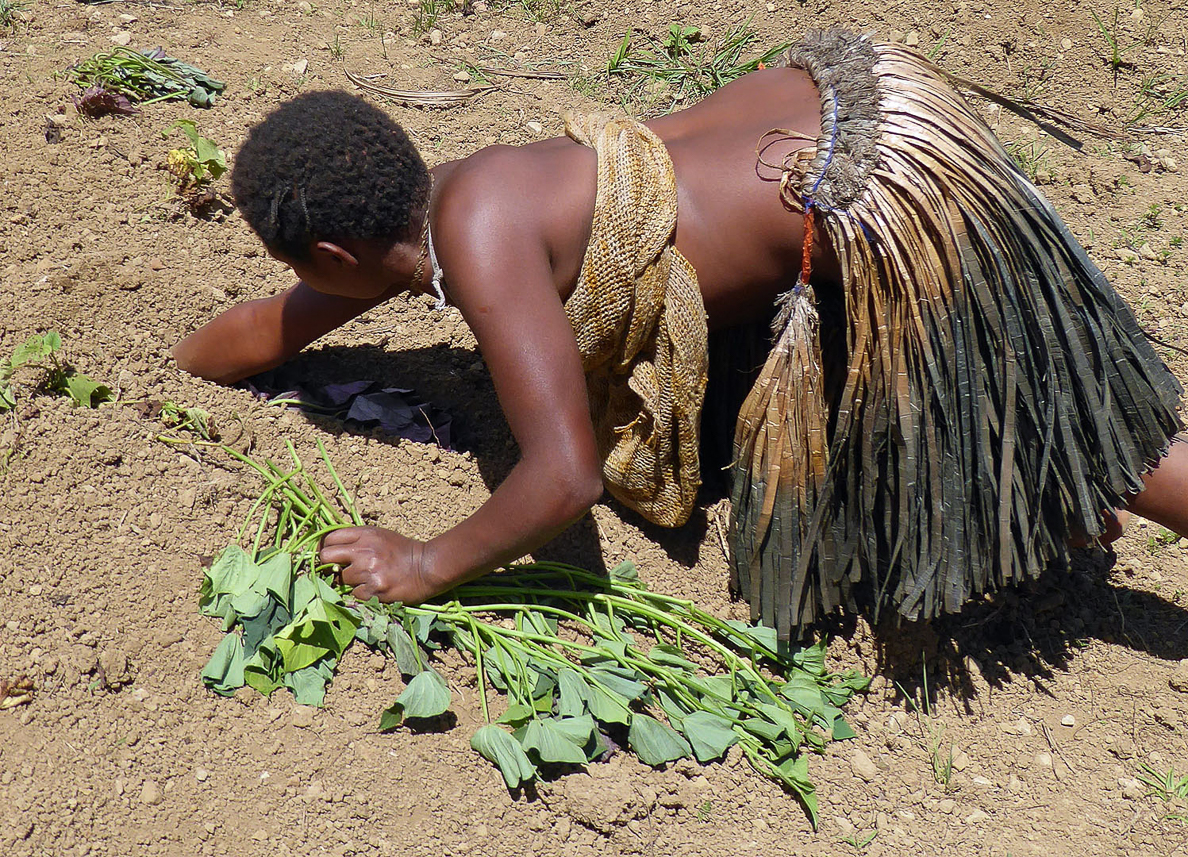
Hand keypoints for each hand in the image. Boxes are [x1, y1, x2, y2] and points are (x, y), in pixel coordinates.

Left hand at [319, 526, 436, 602]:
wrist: (428, 567)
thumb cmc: (404, 552)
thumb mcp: (381, 536)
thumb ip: (358, 540)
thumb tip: (333, 550)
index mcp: (365, 534)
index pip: (330, 538)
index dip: (326, 547)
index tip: (330, 556)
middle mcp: (363, 551)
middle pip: (326, 556)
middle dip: (330, 565)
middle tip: (340, 570)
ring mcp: (368, 571)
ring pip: (342, 579)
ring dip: (352, 581)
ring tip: (370, 579)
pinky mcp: (374, 589)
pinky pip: (355, 594)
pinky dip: (363, 593)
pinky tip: (377, 588)